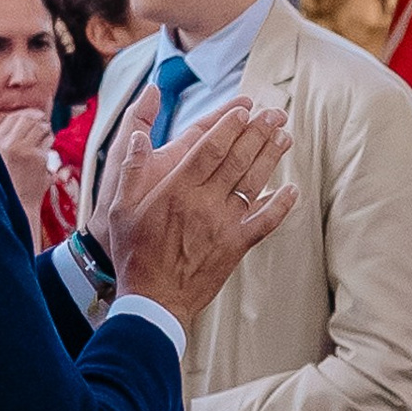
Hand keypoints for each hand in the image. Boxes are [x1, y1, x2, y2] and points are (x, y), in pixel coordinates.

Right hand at [0, 107, 54, 243]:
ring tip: (45, 139)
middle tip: (43, 124)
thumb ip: (5, 144)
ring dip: (46, 131)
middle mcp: (9, 144)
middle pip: (28, 119)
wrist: (16, 207)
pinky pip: (48, 143)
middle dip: (38, 120)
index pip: (13, 118)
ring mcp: (25, 150)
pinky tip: (46, 153)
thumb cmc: (8, 189)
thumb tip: (19, 125)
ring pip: (42, 128)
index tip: (33, 116)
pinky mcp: (38, 158)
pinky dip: (50, 144)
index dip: (25, 115)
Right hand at [102, 100, 297, 325]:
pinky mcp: (236, 246)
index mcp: (176, 189)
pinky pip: (265, 222)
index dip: (230, 126)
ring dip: (271, 158)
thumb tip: (138, 137)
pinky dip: (280, 205)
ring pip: (254, 183)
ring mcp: (224, 224)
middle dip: (259, 133)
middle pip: (238, 159)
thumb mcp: (120, 209)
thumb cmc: (134, 254)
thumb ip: (130, 170)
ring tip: (284, 137)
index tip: (245, 110)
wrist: (154, 300)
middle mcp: (204, 202)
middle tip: (275, 114)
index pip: (210, 148)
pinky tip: (292, 190)